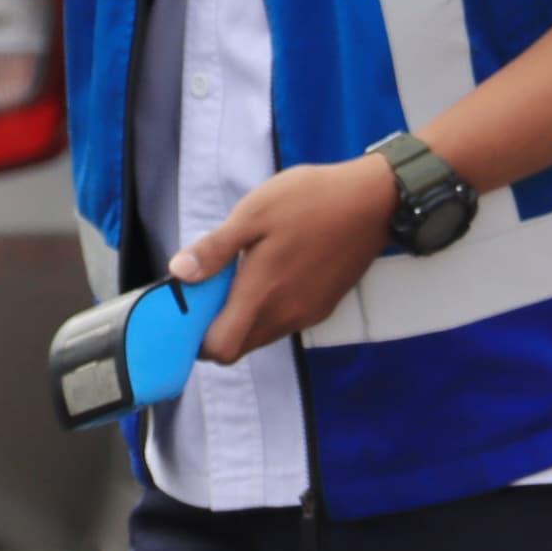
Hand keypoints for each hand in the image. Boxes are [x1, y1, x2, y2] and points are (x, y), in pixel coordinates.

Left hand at [171, 155, 402, 367]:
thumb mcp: (253, 213)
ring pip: (262, 335)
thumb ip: (215, 249)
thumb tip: (179, 272)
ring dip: (243, 317)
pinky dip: (269, 309)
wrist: (373, 201)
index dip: (197, 339)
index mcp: (262, 295)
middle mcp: (286, 315)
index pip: (221, 349)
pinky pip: (285, 322)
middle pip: (239, 346)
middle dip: (217, 327)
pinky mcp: (324, 306)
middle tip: (211, 286)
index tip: (189, 309)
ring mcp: (308, 313)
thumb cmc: (310, 201)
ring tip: (240, 273)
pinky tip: (270, 271)